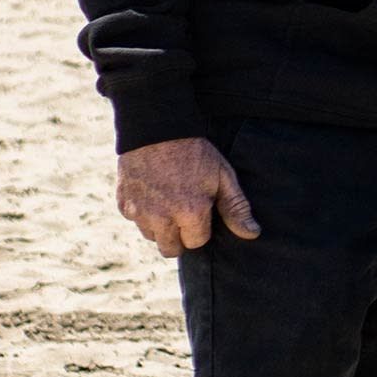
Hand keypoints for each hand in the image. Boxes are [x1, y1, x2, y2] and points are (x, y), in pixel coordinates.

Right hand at [116, 136, 260, 256]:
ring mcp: (139, 212)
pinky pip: (134, 220)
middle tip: (183, 211)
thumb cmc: (195, 152)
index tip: (200, 208)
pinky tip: (152, 191)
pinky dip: (142, 212)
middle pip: (171, 249)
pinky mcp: (123, 203)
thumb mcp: (222, 176)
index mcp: (190, 213)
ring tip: (168, 199)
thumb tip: (252, 234)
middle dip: (179, 236)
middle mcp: (162, 218)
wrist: (157, 127)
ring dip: (160, 226)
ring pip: (151, 236)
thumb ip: (236, 208)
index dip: (201, 226)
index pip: (196, 242)